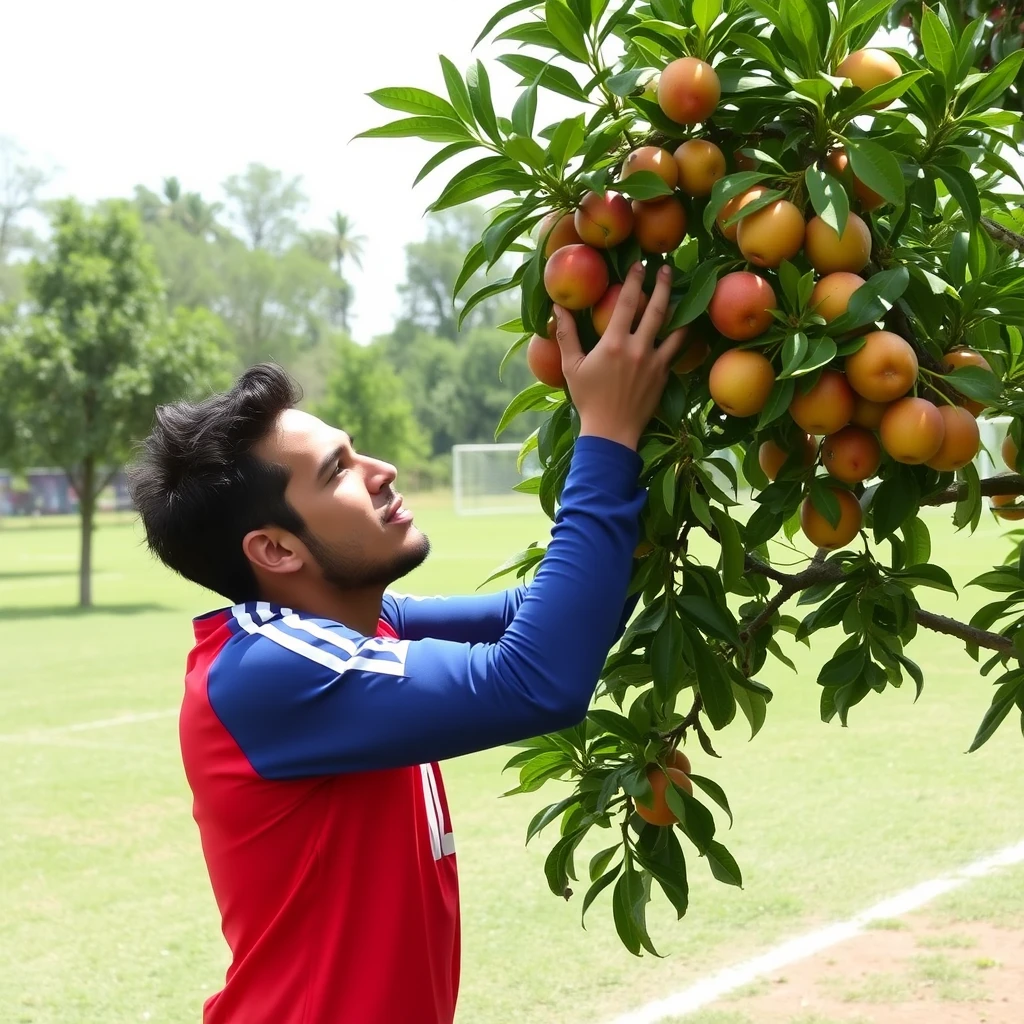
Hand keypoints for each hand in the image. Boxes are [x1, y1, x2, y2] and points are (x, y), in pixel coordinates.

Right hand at [553, 262, 686, 449]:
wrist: (612, 432)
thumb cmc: (588, 399)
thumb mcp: (571, 367)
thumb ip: (566, 335)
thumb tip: (558, 308)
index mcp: (613, 343)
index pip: (627, 302)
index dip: (634, 280)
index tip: (638, 264)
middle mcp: (638, 348)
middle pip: (655, 309)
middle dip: (662, 284)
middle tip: (666, 267)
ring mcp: (654, 361)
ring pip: (673, 327)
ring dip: (678, 306)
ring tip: (682, 292)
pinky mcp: (664, 375)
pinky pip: (677, 349)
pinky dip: (683, 334)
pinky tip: (686, 325)